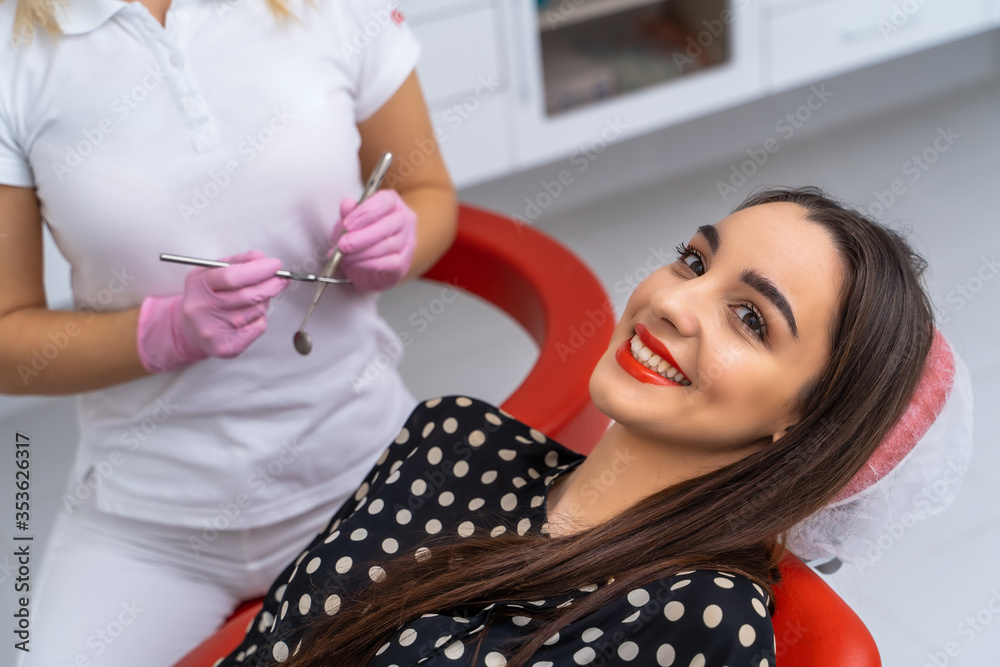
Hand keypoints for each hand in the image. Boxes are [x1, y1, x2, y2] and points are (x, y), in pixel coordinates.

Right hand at [137, 250, 288, 372]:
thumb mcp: (213, 272)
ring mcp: (213, 330)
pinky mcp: (226, 347)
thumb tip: (261, 258)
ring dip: (264, 301)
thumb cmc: (206, 297)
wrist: (190, 330)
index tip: (275, 265)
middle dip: (271, 285)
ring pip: (256, 310)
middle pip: (248, 295)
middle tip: (280, 279)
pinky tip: (249, 315)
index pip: (231, 276)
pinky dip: (260, 317)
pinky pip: (258, 326)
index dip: (258, 270)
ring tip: (256, 297)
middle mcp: (202, 309)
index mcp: (198, 285)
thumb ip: (238, 262)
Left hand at [330, 190, 416, 293]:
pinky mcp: (404, 262)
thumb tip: (346, 204)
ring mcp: (408, 241)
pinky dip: (368, 264)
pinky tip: (355, 263)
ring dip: (361, 252)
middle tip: (343, 244)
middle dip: (361, 237)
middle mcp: (405, 219)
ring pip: (387, 246)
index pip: (385, 201)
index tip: (347, 224)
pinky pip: (388, 263)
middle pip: (387, 226)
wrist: (366, 259)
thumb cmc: (361, 234)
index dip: (365, 212)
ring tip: (345, 255)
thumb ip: (348, 211)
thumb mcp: (350, 219)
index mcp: (392, 201)